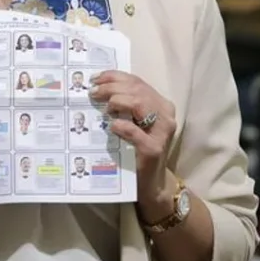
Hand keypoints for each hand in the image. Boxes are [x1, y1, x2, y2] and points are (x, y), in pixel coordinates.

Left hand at [88, 71, 177, 204]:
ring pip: (140, 105)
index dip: (115, 77)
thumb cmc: (137, 150)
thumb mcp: (133, 122)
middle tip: (93, 92)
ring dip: (118, 101)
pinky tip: (112, 126)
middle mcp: (166, 115)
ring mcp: (162, 132)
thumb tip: (97, 87)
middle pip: (137, 90)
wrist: (149, 183)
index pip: (137, 82)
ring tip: (104, 108)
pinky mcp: (154, 150)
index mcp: (161, 104)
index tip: (95, 78)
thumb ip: (124, 105)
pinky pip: (137, 132)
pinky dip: (123, 126)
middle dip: (112, 88)